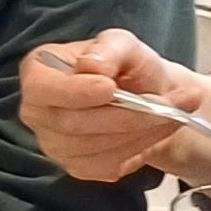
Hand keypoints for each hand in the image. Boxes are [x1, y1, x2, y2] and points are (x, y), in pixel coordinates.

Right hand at [20, 33, 210, 185]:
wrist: (145, 95)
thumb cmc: (127, 67)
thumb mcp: (124, 44)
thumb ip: (109, 48)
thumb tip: (92, 65)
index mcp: (38, 73)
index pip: (42, 89)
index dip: (75, 92)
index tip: (110, 88)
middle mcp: (38, 113)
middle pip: (73, 124)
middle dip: (124, 115)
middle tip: (165, 103)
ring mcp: (55, 144)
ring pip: (94, 148)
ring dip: (138, 133)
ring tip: (172, 113)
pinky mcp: (77, 167)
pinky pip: (106, 165)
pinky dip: (138, 149)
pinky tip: (156, 131)